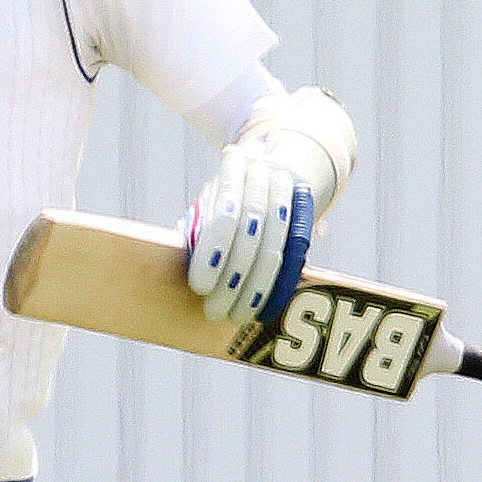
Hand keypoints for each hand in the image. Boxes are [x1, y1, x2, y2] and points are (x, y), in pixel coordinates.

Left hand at [183, 87, 359, 327]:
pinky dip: (282, 284)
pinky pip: (296, 254)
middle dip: (233, 277)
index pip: (226, 214)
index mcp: (235, 164)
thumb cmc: (228, 195)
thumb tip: (173, 264)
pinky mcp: (308, 213)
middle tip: (214, 312)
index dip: (213, 251)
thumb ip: (196, 227)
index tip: (198, 287)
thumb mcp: (210, 200)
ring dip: (256, 287)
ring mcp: (291, 191)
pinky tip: (267, 309)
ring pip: (276, 246)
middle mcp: (267, 174)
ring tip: (238, 316)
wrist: (278, 165)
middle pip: (252, 233)